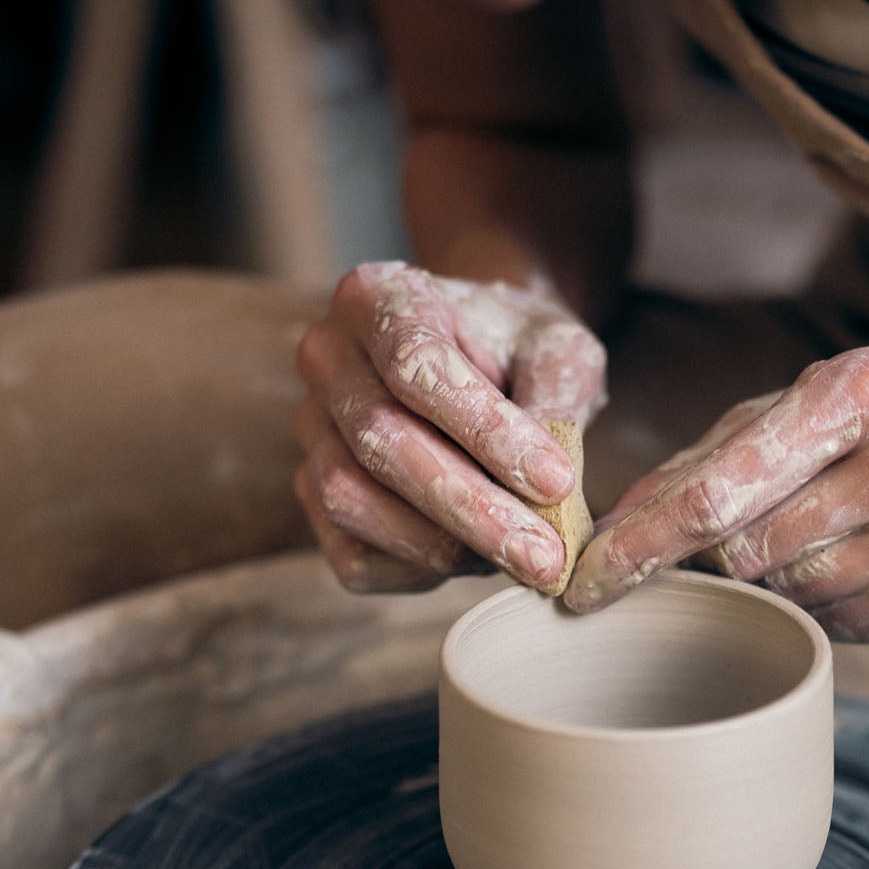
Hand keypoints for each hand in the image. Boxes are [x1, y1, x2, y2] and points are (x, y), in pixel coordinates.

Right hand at [294, 262, 605, 593]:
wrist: (482, 357)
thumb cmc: (517, 349)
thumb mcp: (557, 348)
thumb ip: (558, 398)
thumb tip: (548, 487)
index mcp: (376, 297)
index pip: (415, 365)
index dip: (485, 431)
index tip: (556, 481)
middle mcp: (326, 358)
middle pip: (379, 439)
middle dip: (470, 507)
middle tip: (544, 557)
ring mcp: (310, 429)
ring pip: (351, 498)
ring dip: (442, 544)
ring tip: (518, 558)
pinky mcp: (312, 493)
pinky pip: (349, 552)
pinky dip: (416, 570)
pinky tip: (474, 561)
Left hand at [566, 349, 868, 640]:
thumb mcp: (806, 401)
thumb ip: (706, 459)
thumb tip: (608, 530)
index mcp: (863, 388)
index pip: (717, 491)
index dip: (638, 547)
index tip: (581, 584)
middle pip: (745, 551)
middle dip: (706, 558)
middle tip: (706, 547)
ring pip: (788, 596)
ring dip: (764, 584)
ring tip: (797, 541)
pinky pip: (839, 630)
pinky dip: (816, 611)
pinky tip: (840, 570)